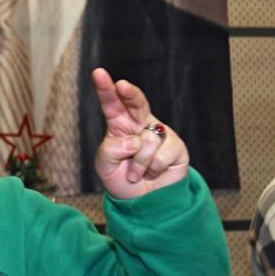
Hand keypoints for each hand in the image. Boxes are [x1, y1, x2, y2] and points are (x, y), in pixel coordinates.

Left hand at [90, 68, 188, 198]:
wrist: (143, 201)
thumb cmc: (121, 178)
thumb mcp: (104, 165)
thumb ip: (111, 150)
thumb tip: (135, 140)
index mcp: (119, 124)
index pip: (112, 104)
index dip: (105, 89)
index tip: (98, 74)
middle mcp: (140, 124)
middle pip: (137, 103)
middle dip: (131, 93)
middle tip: (122, 86)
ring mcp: (160, 133)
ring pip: (147, 141)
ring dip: (138, 164)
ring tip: (135, 174)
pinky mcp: (176, 147)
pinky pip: (162, 155)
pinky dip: (153, 169)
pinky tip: (153, 173)